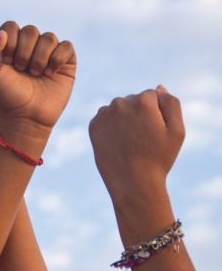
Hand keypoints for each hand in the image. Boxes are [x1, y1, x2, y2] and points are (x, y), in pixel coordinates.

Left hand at [0, 21, 76, 132]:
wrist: (25, 117)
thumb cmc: (5, 96)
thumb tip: (2, 33)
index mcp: (10, 45)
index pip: (10, 26)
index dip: (9, 43)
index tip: (6, 64)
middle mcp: (30, 46)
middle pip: (31, 30)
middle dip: (24, 53)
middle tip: (21, 71)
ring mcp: (49, 53)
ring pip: (49, 38)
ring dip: (39, 58)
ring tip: (35, 75)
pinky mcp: (66, 62)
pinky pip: (66, 46)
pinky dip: (57, 59)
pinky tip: (49, 73)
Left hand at [88, 86, 184, 204]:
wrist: (132, 182)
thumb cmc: (158, 158)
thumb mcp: (177, 131)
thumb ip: (171, 103)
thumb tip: (158, 88)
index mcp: (143, 100)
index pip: (152, 96)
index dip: (156, 114)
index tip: (155, 131)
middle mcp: (120, 103)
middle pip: (134, 101)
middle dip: (139, 114)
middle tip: (142, 139)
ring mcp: (104, 114)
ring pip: (119, 109)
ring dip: (124, 119)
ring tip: (130, 141)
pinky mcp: (93, 125)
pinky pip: (105, 119)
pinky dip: (111, 127)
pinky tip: (117, 143)